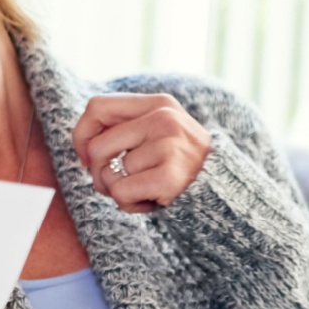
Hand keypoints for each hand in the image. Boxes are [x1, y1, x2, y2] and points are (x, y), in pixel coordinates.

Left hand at [72, 93, 211, 213]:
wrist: (226, 191)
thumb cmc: (181, 164)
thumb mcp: (160, 133)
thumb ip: (126, 129)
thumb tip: (83, 147)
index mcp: (159, 104)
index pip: (97, 107)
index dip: (82, 134)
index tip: (86, 156)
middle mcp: (164, 119)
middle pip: (96, 147)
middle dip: (97, 173)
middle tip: (115, 183)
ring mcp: (170, 145)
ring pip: (108, 175)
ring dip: (118, 192)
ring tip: (145, 190)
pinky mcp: (171, 176)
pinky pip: (121, 193)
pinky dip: (129, 205)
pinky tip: (151, 202)